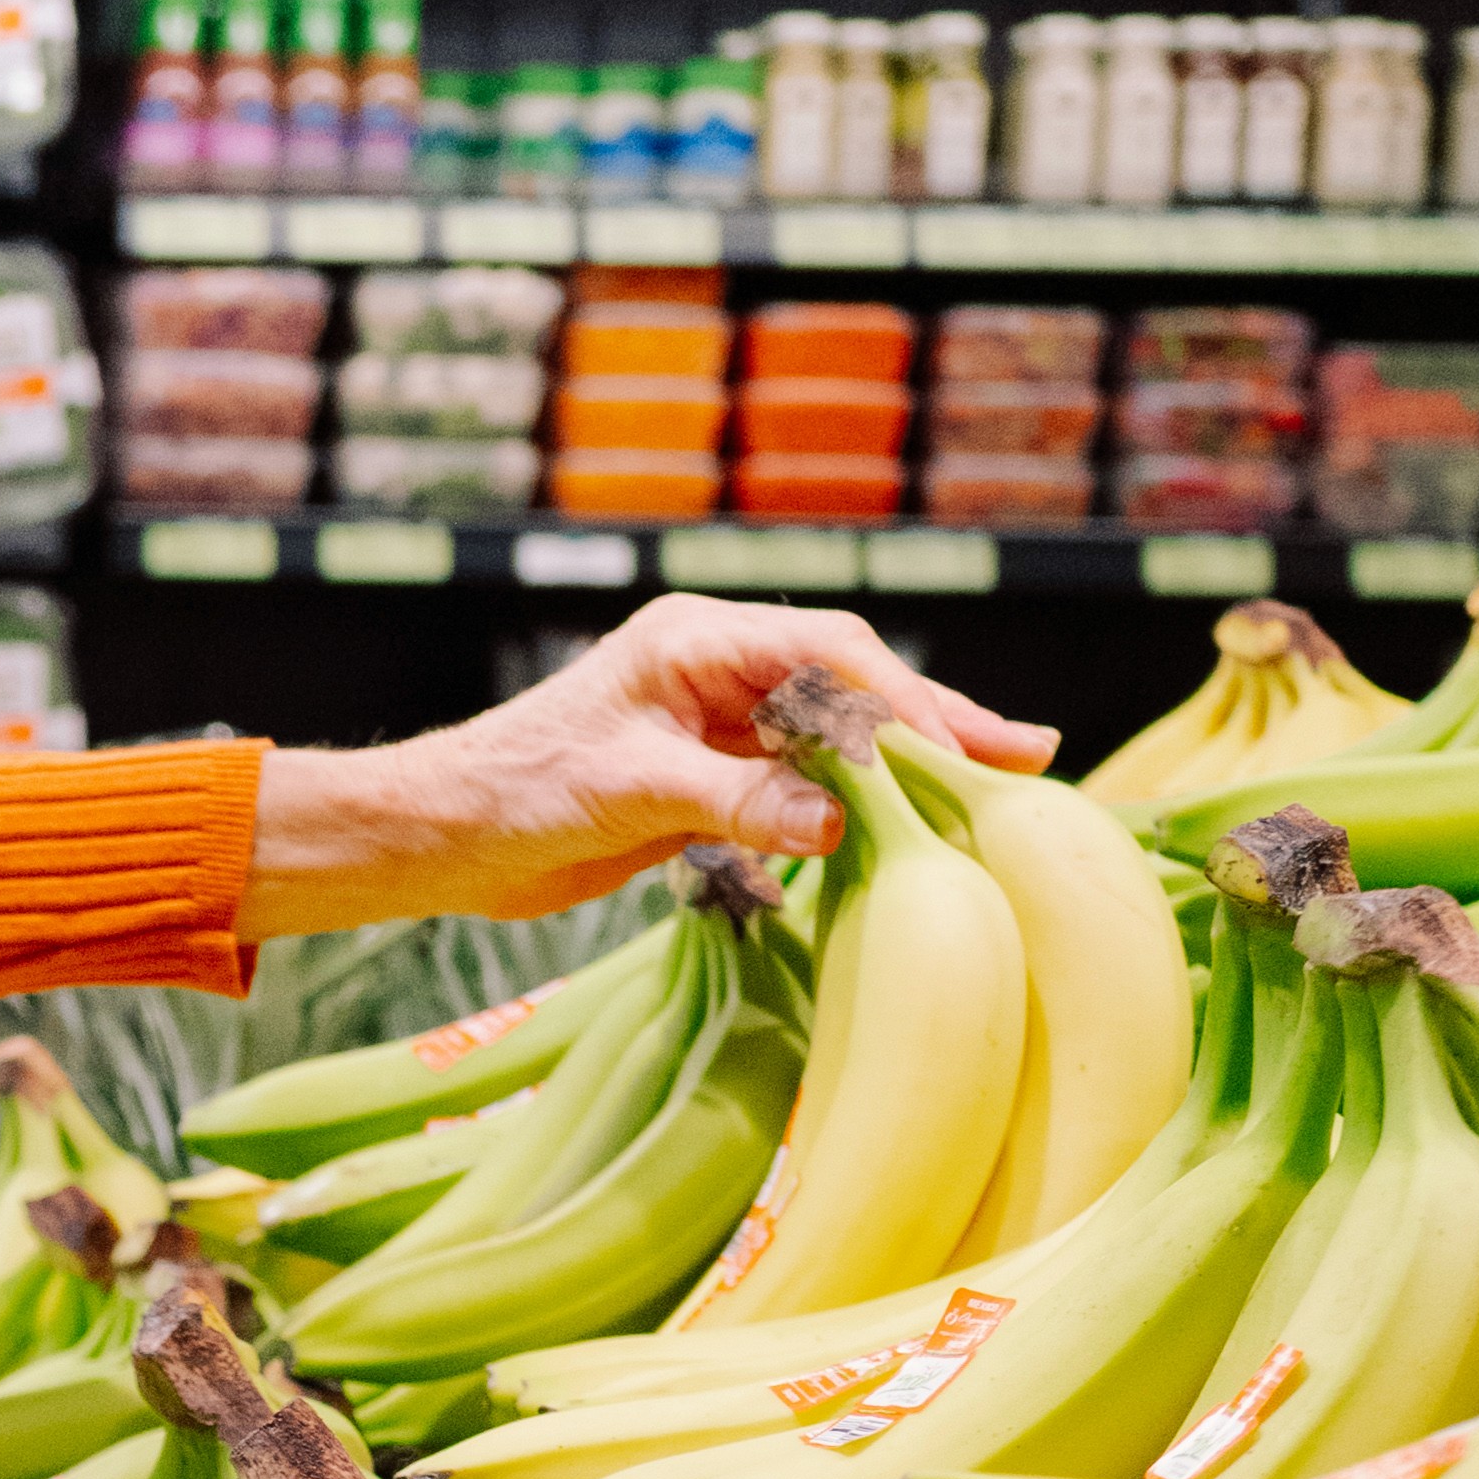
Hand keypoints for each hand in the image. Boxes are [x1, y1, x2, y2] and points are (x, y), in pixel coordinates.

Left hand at [245, 600, 1051, 939]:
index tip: (962, 752)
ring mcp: (719, 722)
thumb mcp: (632, 792)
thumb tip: (839, 816)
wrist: (450, 837)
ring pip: (837, 738)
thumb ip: (736, 800)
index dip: (903, 703)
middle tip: (1027, 757)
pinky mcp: (713, 777)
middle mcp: (718, 670)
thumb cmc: (518, 792)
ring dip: (907, 767)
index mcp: (698, 640)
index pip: (830, 656)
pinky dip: (858, 805)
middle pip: (851, 688)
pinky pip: (805, 783)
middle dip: (935, 724)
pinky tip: (908, 827)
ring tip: (996, 791)